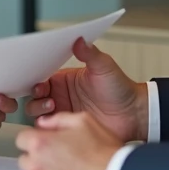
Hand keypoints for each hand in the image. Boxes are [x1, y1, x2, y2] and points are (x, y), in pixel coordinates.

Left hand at [16, 112, 121, 169]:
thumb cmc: (101, 149)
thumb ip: (57, 119)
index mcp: (40, 143)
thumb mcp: (83, 120)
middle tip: (56, 155)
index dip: (34, 138)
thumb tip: (43, 123)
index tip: (45, 140)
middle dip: (36, 156)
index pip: (21, 139)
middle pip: (24, 160)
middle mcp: (36, 166)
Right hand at [24, 37, 147, 141]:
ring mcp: (64, 112)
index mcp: (65, 79)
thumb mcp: (104, 67)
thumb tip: (79, 40)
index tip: (41, 85)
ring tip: (53, 108)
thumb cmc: (120, 89)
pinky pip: (49, 129)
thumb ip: (90, 54)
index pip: (41, 78)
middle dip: (36, 98)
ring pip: (38, 113)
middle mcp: (61, 95)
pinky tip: (54, 124)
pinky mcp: (68, 129)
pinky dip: (46, 127)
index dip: (37, 81)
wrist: (133, 114)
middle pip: (35, 96)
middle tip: (48, 98)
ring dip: (39, 110)